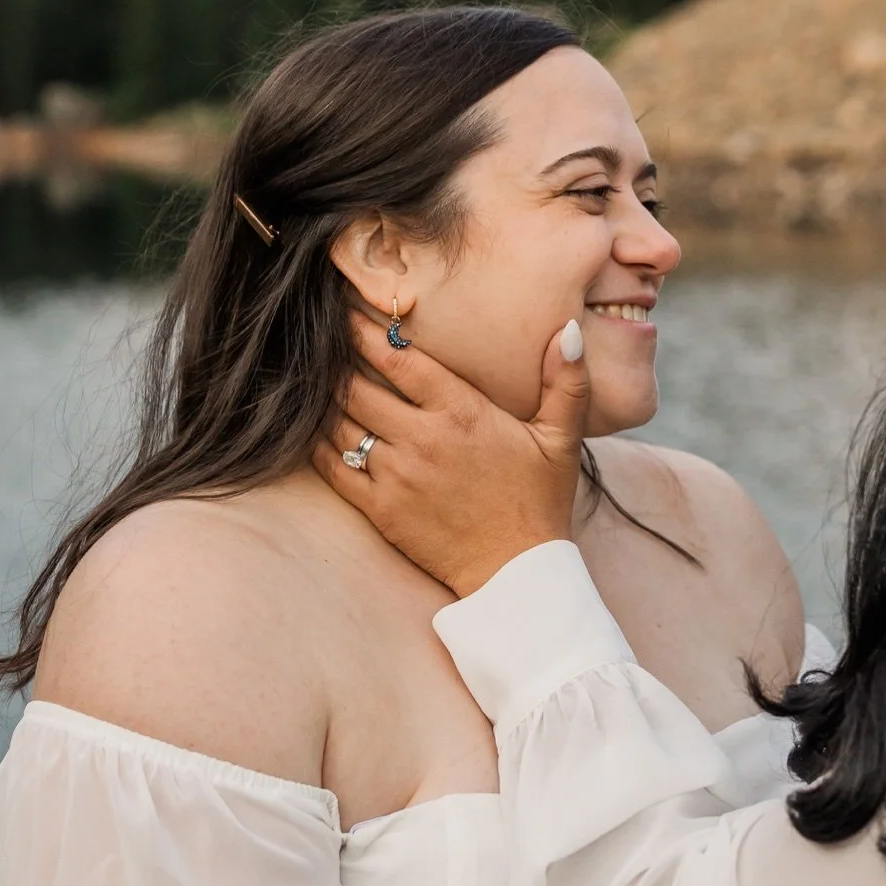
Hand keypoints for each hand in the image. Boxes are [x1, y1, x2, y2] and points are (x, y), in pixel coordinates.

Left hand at [312, 315, 589, 596]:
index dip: (364, 330)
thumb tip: (570, 331)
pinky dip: (319, 444)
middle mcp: (422, 438)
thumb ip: (566, 382)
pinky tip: (314, 430)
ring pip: (339, 423)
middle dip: (335, 361)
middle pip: (356, 386)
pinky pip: (333, 467)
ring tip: (315, 382)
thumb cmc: (539, 501)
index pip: (397, 358)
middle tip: (321, 345)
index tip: (346, 312)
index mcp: (461, 412)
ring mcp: (396, 475)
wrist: (516, 573)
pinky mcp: (380, 509)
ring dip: (324, 401)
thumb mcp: (561, 439)